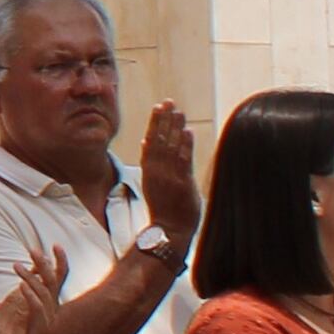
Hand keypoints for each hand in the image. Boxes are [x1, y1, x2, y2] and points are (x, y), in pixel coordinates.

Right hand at [137, 97, 199, 247]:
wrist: (169, 231)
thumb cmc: (164, 208)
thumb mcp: (152, 183)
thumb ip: (150, 162)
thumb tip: (146, 141)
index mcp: (149, 171)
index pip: (151, 142)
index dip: (154, 123)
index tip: (158, 107)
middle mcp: (157, 171)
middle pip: (160, 140)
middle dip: (164, 120)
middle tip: (169, 102)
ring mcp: (169, 177)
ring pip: (171, 147)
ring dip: (175, 128)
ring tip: (179, 112)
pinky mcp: (182, 184)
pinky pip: (183, 161)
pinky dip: (185, 145)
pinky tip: (187, 131)